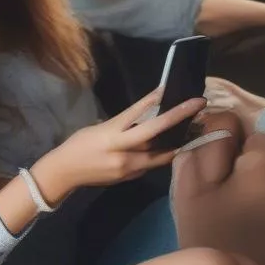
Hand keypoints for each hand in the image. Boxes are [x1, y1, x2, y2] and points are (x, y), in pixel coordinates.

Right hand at [35, 89, 205, 201]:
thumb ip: (123, 126)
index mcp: (110, 134)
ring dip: (177, 139)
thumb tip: (147, 118)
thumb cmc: (78, 145)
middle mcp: (121, 150)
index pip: (136, 114)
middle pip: (155, 133)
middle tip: (199, 104)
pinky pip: (151, 164)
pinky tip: (170, 145)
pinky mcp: (130, 177)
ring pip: (160, 153)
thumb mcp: (98, 129)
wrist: (65, 172)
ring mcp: (128, 166)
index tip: (170, 88)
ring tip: (192, 127)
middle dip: (179, 117)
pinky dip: (161, 154)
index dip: (154, 100)